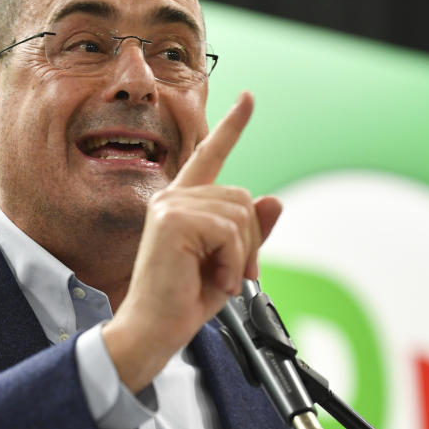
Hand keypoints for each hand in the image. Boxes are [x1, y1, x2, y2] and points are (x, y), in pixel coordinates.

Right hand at [102, 91, 282, 391]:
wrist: (154, 329)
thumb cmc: (184, 300)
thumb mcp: (230, 264)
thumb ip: (251, 232)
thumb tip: (274, 200)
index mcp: (184, 203)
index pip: (211, 154)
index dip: (232, 126)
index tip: (248, 99)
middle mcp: (174, 198)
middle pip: (243, 198)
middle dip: (251, 241)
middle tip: (236, 275)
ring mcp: (171, 206)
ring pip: (240, 215)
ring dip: (242, 255)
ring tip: (221, 279)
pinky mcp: (173, 220)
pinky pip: (230, 232)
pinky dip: (233, 262)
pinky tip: (215, 279)